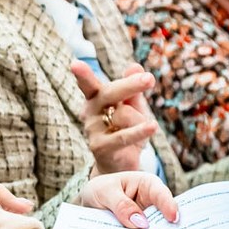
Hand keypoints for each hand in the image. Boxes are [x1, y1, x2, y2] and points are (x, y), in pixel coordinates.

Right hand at [71, 61, 158, 175]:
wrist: (120, 163)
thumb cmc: (127, 129)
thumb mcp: (133, 106)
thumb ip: (133, 88)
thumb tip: (135, 66)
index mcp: (96, 97)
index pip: (88, 84)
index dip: (82, 75)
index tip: (75, 65)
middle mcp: (90, 111)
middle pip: (109, 93)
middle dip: (129, 85)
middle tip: (149, 79)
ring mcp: (92, 130)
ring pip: (124, 114)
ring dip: (141, 119)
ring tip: (145, 128)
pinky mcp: (99, 147)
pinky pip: (123, 136)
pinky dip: (140, 131)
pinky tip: (152, 127)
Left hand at [77, 172, 178, 228]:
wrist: (88, 203)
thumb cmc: (100, 190)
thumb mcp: (105, 191)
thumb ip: (121, 204)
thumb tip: (140, 222)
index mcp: (147, 185)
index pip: (161, 194)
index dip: (169, 206)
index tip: (173, 219)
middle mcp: (152, 204)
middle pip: (165, 217)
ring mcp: (147, 221)